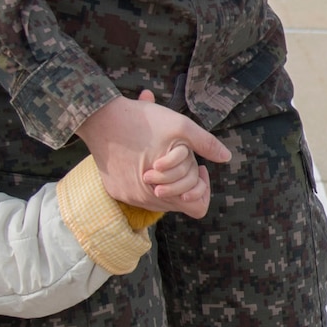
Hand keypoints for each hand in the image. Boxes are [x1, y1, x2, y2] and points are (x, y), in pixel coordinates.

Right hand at [78, 90, 229, 219]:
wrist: (100, 117)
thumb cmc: (141, 120)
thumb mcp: (180, 126)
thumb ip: (205, 143)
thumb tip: (227, 157)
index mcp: (161, 192)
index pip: (196, 208)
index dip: (202, 189)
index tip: (198, 166)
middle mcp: (142, 200)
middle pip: (178, 203)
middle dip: (185, 182)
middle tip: (184, 159)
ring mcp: (126, 196)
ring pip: (158, 199)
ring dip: (167, 181)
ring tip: (163, 157)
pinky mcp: (114, 190)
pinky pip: (138, 193)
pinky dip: (147, 180)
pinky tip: (146, 158)